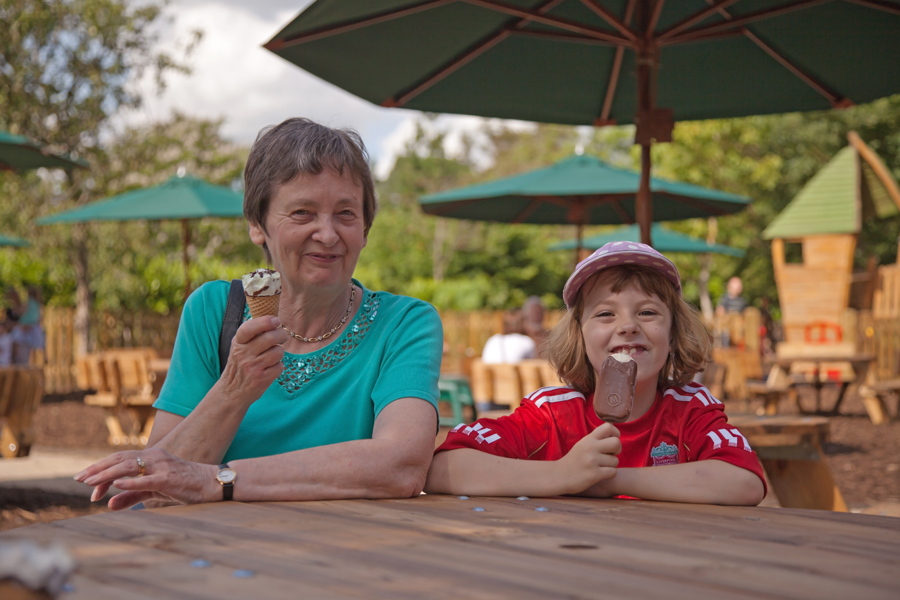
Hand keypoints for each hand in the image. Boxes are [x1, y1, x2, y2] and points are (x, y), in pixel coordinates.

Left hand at [74, 448, 219, 510]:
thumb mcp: (154, 491)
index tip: (84, 481)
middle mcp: (154, 457)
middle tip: (78, 479)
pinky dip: (131, 481)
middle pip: (120, 459)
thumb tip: (109, 504)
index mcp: (150, 457)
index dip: (100, 469)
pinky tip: (116, 484)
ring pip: (129, 466)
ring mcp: (162, 466)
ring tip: (90, 483)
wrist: (210, 483)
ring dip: (107, 475)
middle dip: (97, 469)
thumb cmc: (184, 485)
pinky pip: (147, 479)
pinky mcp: (169, 478)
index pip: (120, 460)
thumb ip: (132, 496)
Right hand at [219, 315, 288, 404]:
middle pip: (270, 338)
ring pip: (278, 352)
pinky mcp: (262, 379)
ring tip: (272, 357)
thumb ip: (252, 334)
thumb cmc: (239, 365)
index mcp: (238, 343)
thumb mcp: (239, 347)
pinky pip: (280, 366)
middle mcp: (244, 354)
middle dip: (281, 335)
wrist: (231, 392)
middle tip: (282, 337)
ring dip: (279, 353)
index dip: (264, 322)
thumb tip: (272, 318)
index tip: (276, 320)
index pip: (249, 328)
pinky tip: (270, 369)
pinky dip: (278, 367)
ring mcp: (253, 367)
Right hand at [557, 423, 620, 494]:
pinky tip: (601, 474)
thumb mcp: (583, 444)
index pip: (608, 427)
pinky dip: (609, 474)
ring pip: (615, 460)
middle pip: (616, 442)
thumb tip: (614, 435)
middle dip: (617, 450)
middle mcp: (590, 447)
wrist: (560, 476)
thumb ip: (596, 439)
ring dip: (611, 465)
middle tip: (610, 455)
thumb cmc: (574, 460)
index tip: (611, 440)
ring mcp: (592, 461)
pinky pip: (613, 472)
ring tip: (601, 466)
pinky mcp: (594, 474)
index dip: (615, 433)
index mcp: (588, 439)